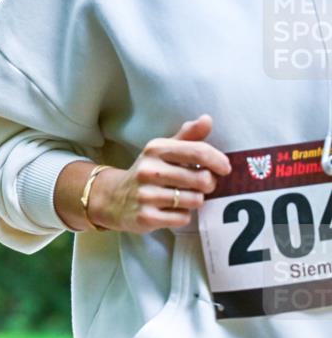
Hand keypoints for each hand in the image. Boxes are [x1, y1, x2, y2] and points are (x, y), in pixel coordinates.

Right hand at [88, 115, 231, 232]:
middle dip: (209, 184)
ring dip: (195, 200)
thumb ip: (186, 137)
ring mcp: (145, 195)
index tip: (225, 168)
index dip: (218, 160)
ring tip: (185, 198)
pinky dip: (183, 216)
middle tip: (202, 186)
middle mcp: (149, 171)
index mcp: (155, 150)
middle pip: (201, 179)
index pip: (198, 151)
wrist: (112, 199)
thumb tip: (207, 119)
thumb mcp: (161, 151)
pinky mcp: (145, 218)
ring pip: (194, 200)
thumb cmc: (146, 173)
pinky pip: (182, 218)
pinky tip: (172, 211)